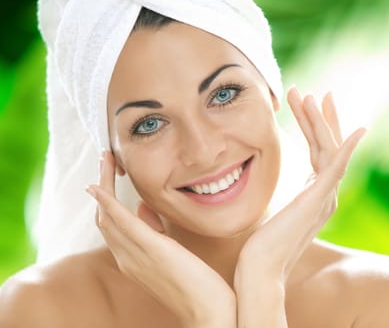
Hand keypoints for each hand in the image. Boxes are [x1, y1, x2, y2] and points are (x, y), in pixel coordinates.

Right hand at [86, 152, 235, 327]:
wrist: (208, 311)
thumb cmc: (194, 283)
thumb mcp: (171, 252)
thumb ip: (155, 231)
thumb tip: (144, 207)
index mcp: (132, 259)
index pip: (112, 225)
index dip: (106, 199)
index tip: (109, 175)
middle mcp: (126, 258)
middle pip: (103, 218)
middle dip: (102, 186)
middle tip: (105, 159)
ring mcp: (135, 255)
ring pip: (107, 216)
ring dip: (104, 185)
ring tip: (106, 159)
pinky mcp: (151, 249)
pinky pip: (122, 223)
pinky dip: (108, 203)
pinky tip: (100, 186)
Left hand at [234, 87, 364, 325]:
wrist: (260, 268)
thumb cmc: (261, 245)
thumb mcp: (272, 212)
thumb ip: (281, 198)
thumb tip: (266, 187)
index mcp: (314, 196)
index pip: (319, 153)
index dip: (315, 127)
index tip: (307, 104)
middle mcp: (325, 195)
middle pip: (327, 147)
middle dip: (322, 117)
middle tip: (317, 92)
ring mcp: (325, 198)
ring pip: (330, 150)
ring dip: (322, 121)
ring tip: (310, 95)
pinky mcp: (319, 200)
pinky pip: (337, 167)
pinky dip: (348, 147)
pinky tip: (359, 129)